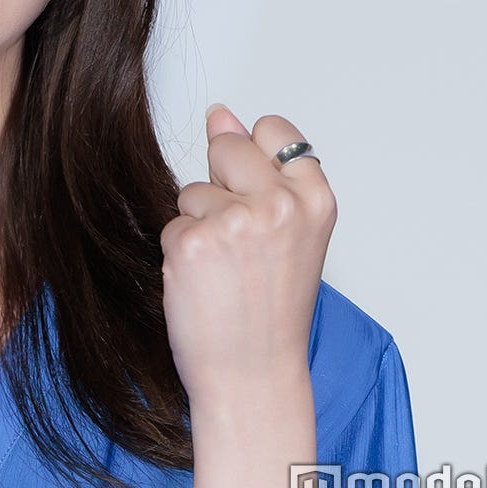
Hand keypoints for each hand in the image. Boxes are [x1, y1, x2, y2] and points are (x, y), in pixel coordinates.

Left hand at [160, 104, 335, 403]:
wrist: (252, 374)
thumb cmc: (272, 309)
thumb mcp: (287, 232)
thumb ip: (259, 170)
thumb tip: (220, 114)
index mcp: (315, 199)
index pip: (273, 129)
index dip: (255, 157)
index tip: (259, 193)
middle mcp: (280, 205)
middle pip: (226, 148)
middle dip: (221, 186)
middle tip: (241, 243)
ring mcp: (235, 222)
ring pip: (192, 191)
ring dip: (198, 225)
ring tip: (225, 270)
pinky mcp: (192, 242)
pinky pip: (172, 224)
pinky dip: (180, 251)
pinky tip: (204, 282)